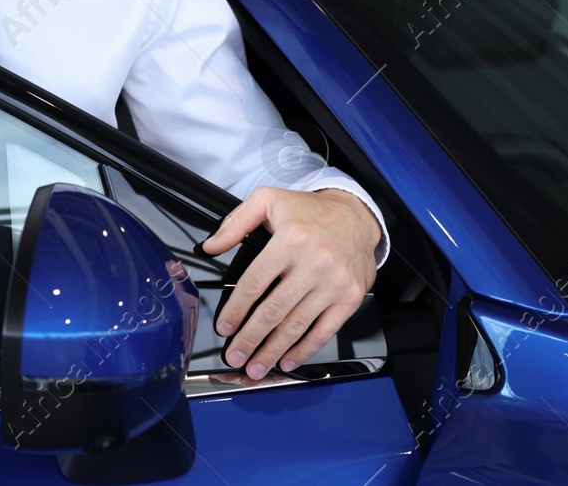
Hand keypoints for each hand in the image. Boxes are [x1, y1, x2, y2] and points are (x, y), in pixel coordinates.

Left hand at [201, 186, 380, 379]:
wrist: (357, 215)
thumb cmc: (311, 211)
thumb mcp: (268, 200)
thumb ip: (236, 222)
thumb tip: (210, 246)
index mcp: (291, 240)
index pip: (255, 282)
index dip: (236, 309)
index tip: (224, 326)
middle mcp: (314, 263)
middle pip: (274, 310)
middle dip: (250, 338)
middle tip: (234, 356)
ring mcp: (333, 283)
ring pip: (296, 325)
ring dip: (273, 350)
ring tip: (256, 366)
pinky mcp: (349, 298)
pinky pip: (324, 330)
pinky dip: (304, 350)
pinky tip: (288, 360)